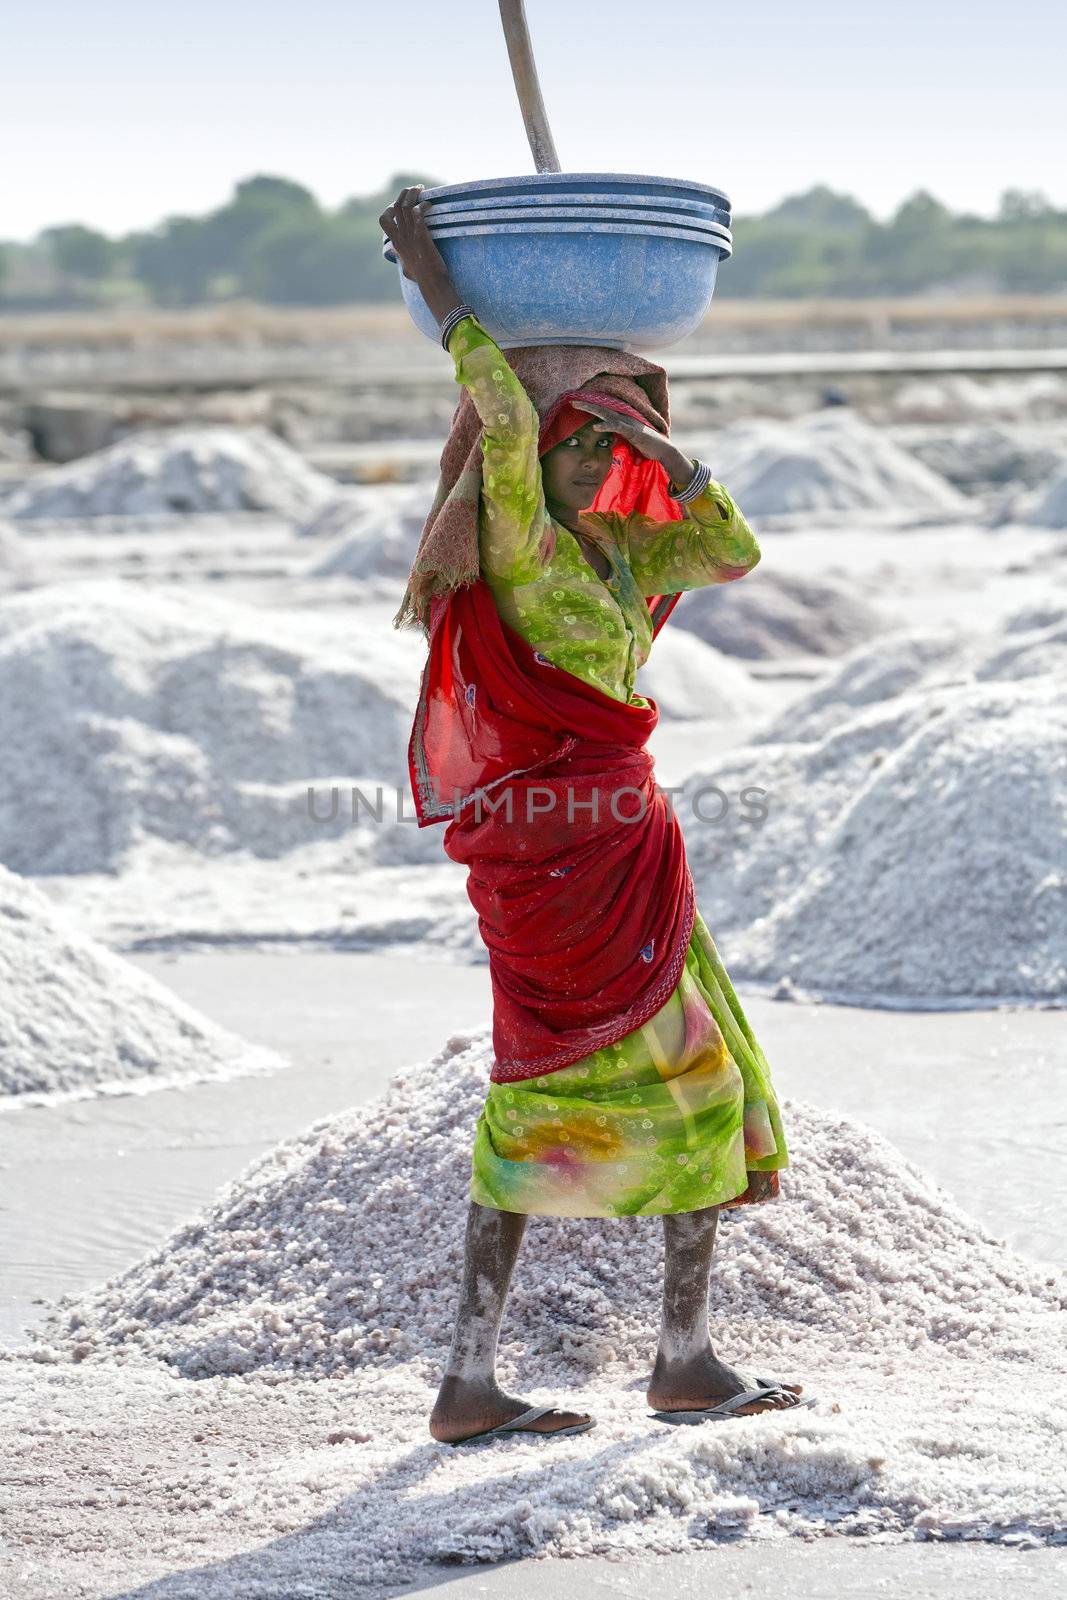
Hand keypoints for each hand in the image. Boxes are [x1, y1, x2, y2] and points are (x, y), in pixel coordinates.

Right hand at [378, 185, 443, 282]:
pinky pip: (418, 213)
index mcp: (396, 243)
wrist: (431, 284)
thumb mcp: (406, 268)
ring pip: (405, 206)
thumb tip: (398, 259)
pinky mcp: (421, 236)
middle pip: (395, 207)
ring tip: (422, 189)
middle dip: (404, 194)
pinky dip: (423, 205)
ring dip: (413, 194)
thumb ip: (401, 259)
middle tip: (415, 189)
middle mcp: (401, 237)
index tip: (401, 203)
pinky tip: (430, 205)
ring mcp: (410, 236)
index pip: (384, 219)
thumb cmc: (421, 278)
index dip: (390, 207)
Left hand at [573, 400, 694, 487]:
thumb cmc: (648, 447)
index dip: (592, 407)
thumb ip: (619, 439)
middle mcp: (624, 418)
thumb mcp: (629, 442)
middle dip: (587, 403)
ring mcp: (628, 423)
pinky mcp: (632, 431)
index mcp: (623, 420)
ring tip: (577, 405)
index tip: (578, 404)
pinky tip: (595, 426)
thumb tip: (611, 443)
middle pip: (602, 408)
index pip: (604, 411)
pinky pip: (617, 427)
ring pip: (606, 413)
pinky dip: (606, 425)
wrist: (663, 451)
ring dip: (591, 409)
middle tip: (571, 400)